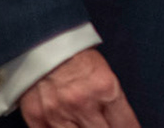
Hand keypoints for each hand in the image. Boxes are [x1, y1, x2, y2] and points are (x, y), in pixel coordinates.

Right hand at [18, 49, 138, 127]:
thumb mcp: (103, 71)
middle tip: (103, 124)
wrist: (40, 43)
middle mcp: (83, 104)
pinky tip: (65, 125)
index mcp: (105, 88)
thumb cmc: (75, 55)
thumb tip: (118, 122)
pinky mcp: (37, 120)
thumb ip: (111, 99)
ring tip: (85, 123)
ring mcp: (59, 115)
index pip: (126, 124)